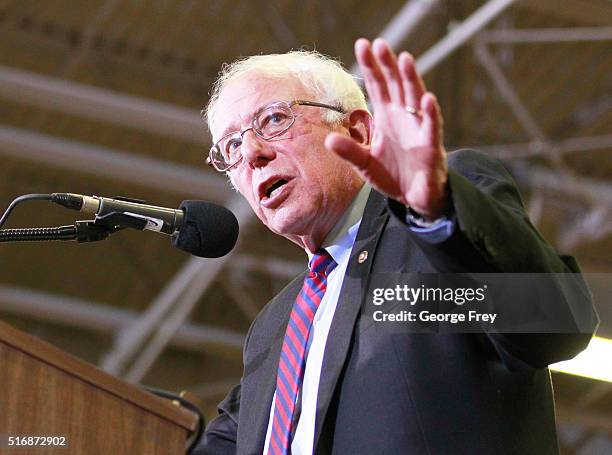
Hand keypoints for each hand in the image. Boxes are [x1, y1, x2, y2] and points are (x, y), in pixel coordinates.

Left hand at [325, 38, 448, 219]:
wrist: (414, 197)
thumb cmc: (392, 175)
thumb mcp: (365, 164)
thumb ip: (350, 151)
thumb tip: (329, 140)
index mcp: (386, 117)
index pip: (378, 86)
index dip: (371, 66)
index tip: (363, 45)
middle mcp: (403, 117)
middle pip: (396, 85)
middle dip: (388, 65)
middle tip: (380, 44)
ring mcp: (418, 128)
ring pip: (415, 99)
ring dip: (411, 79)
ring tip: (405, 60)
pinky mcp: (431, 145)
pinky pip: (432, 126)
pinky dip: (430, 113)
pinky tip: (427, 99)